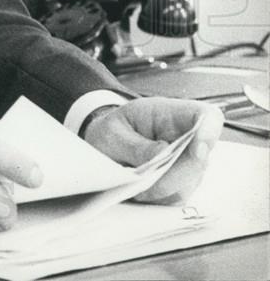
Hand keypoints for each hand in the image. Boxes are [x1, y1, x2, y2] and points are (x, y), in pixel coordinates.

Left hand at [82, 97, 222, 204]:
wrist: (102, 145)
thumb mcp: (113, 133)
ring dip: (162, 189)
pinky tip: (138, 190)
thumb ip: (137, 145)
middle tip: (144, 180)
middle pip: (200, 160)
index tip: (198, 151)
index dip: (210, 133)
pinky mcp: (181, 184)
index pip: (207, 117)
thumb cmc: (110, 132)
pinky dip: (158, 198)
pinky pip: (178, 197)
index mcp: (171, 114)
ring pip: (190, 183)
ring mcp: (187, 164)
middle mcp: (187, 139)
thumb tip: (163, 155)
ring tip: (133, 184)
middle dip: (175, 175)